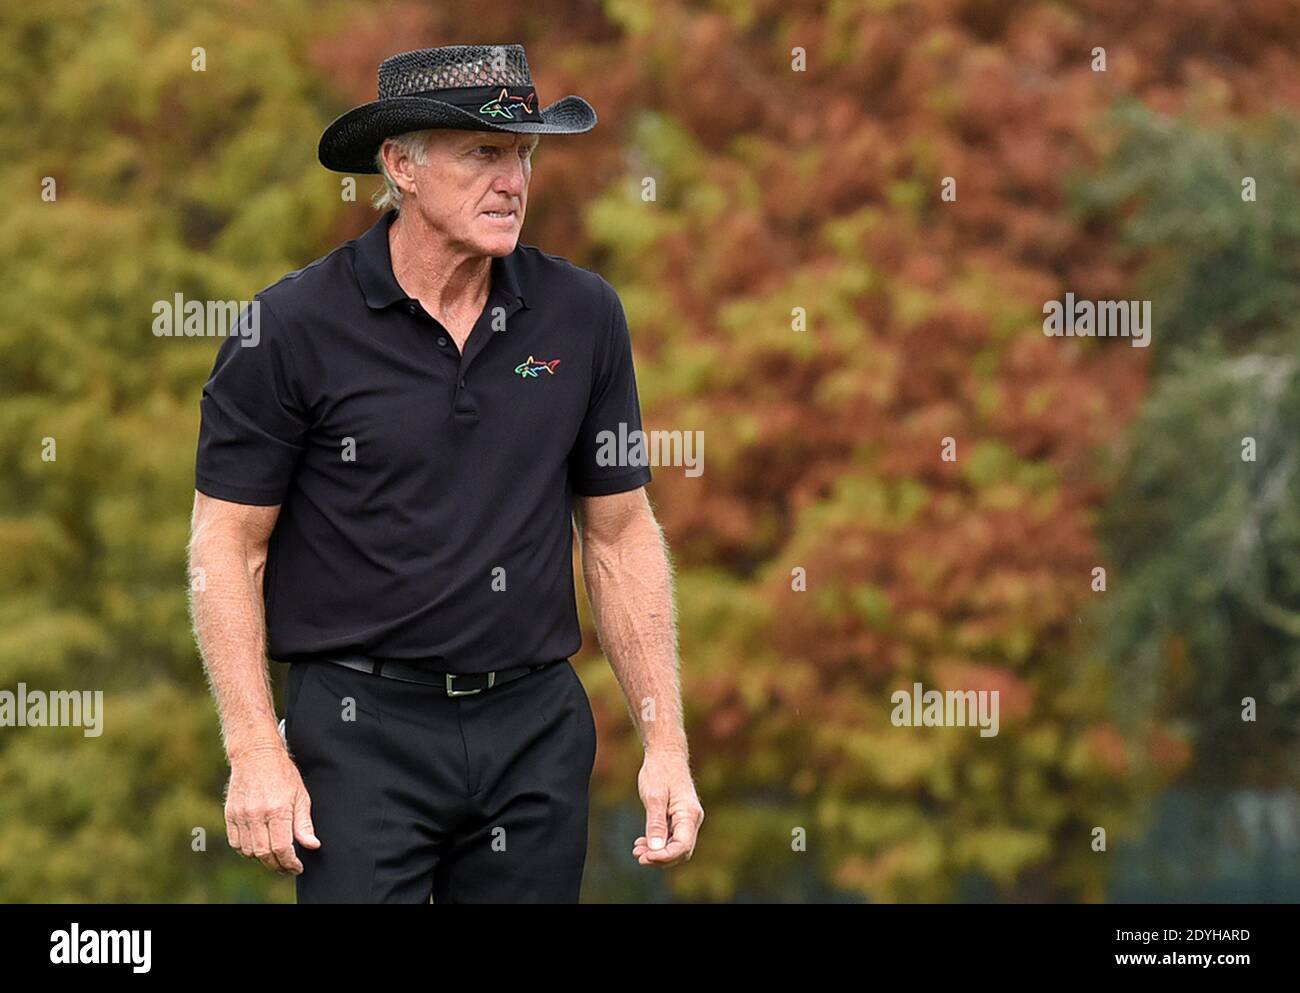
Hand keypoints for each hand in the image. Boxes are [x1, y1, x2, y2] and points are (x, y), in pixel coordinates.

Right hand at [224, 744, 319, 873]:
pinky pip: (235, 842)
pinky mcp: (230, 814)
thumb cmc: (282, 774)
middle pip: (264, 853)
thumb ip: (304, 823)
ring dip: (262, 859)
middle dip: (277, 865)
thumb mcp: (301, 795)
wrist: (256, 754)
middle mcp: (257, 814)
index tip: (297, 867)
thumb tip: (312, 845)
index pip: (281, 848)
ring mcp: (241, 814)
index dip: (290, 863)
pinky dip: (246, 851)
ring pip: (248, 851)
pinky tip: (257, 848)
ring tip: (274, 858)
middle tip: (287, 867)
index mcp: (277, 810)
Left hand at [633, 747, 703, 866]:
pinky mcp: (678, 817)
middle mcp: (692, 819)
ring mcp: (686, 819)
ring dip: (657, 851)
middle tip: (638, 856)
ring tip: (637, 850)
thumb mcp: (654, 796)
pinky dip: (658, 843)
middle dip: (660, 857)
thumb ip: (656, 823)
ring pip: (675, 846)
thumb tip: (656, 849)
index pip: (682, 846)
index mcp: (689, 814)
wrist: (665, 753)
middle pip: (681, 850)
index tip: (645, 858)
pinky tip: (642, 843)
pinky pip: (671, 837)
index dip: (664, 857)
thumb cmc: (660, 771)